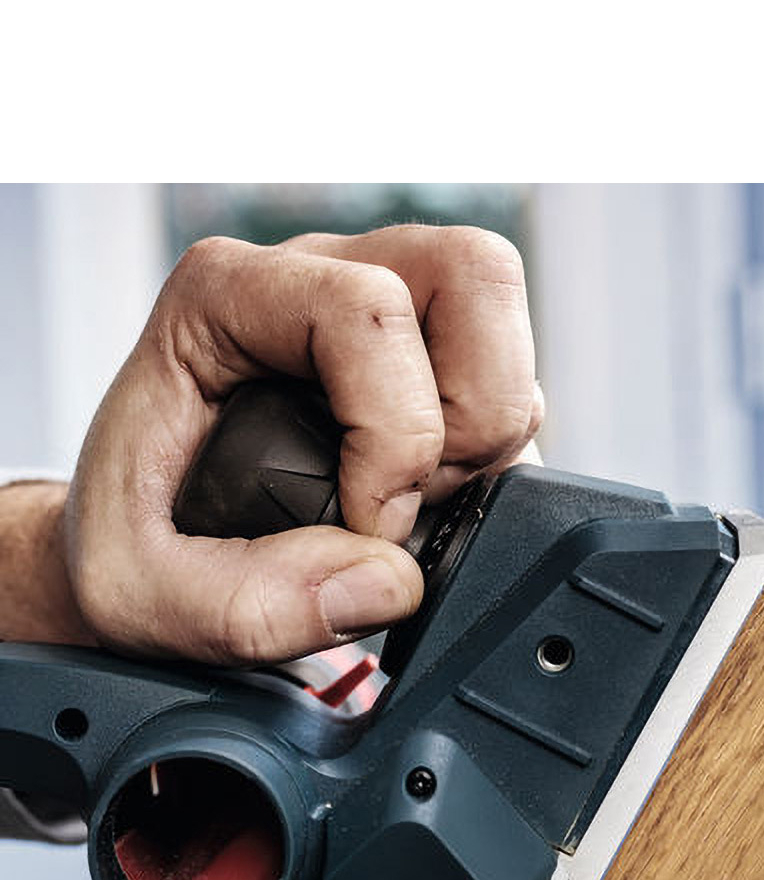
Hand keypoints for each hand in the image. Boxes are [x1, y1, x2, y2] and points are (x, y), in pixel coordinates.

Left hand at [64, 226, 543, 663]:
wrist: (144, 554)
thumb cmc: (134, 546)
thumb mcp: (146, 597)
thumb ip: (250, 604)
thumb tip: (388, 580)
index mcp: (230, 296)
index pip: (366, 310)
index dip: (392, 430)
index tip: (364, 521)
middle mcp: (321, 281)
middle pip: (470, 275)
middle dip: (471, 410)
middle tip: (415, 493)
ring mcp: (390, 319)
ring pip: (508, 331)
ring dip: (488, 441)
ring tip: (417, 506)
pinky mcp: (437, 373)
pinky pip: (514, 397)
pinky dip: (493, 467)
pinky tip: (430, 508)